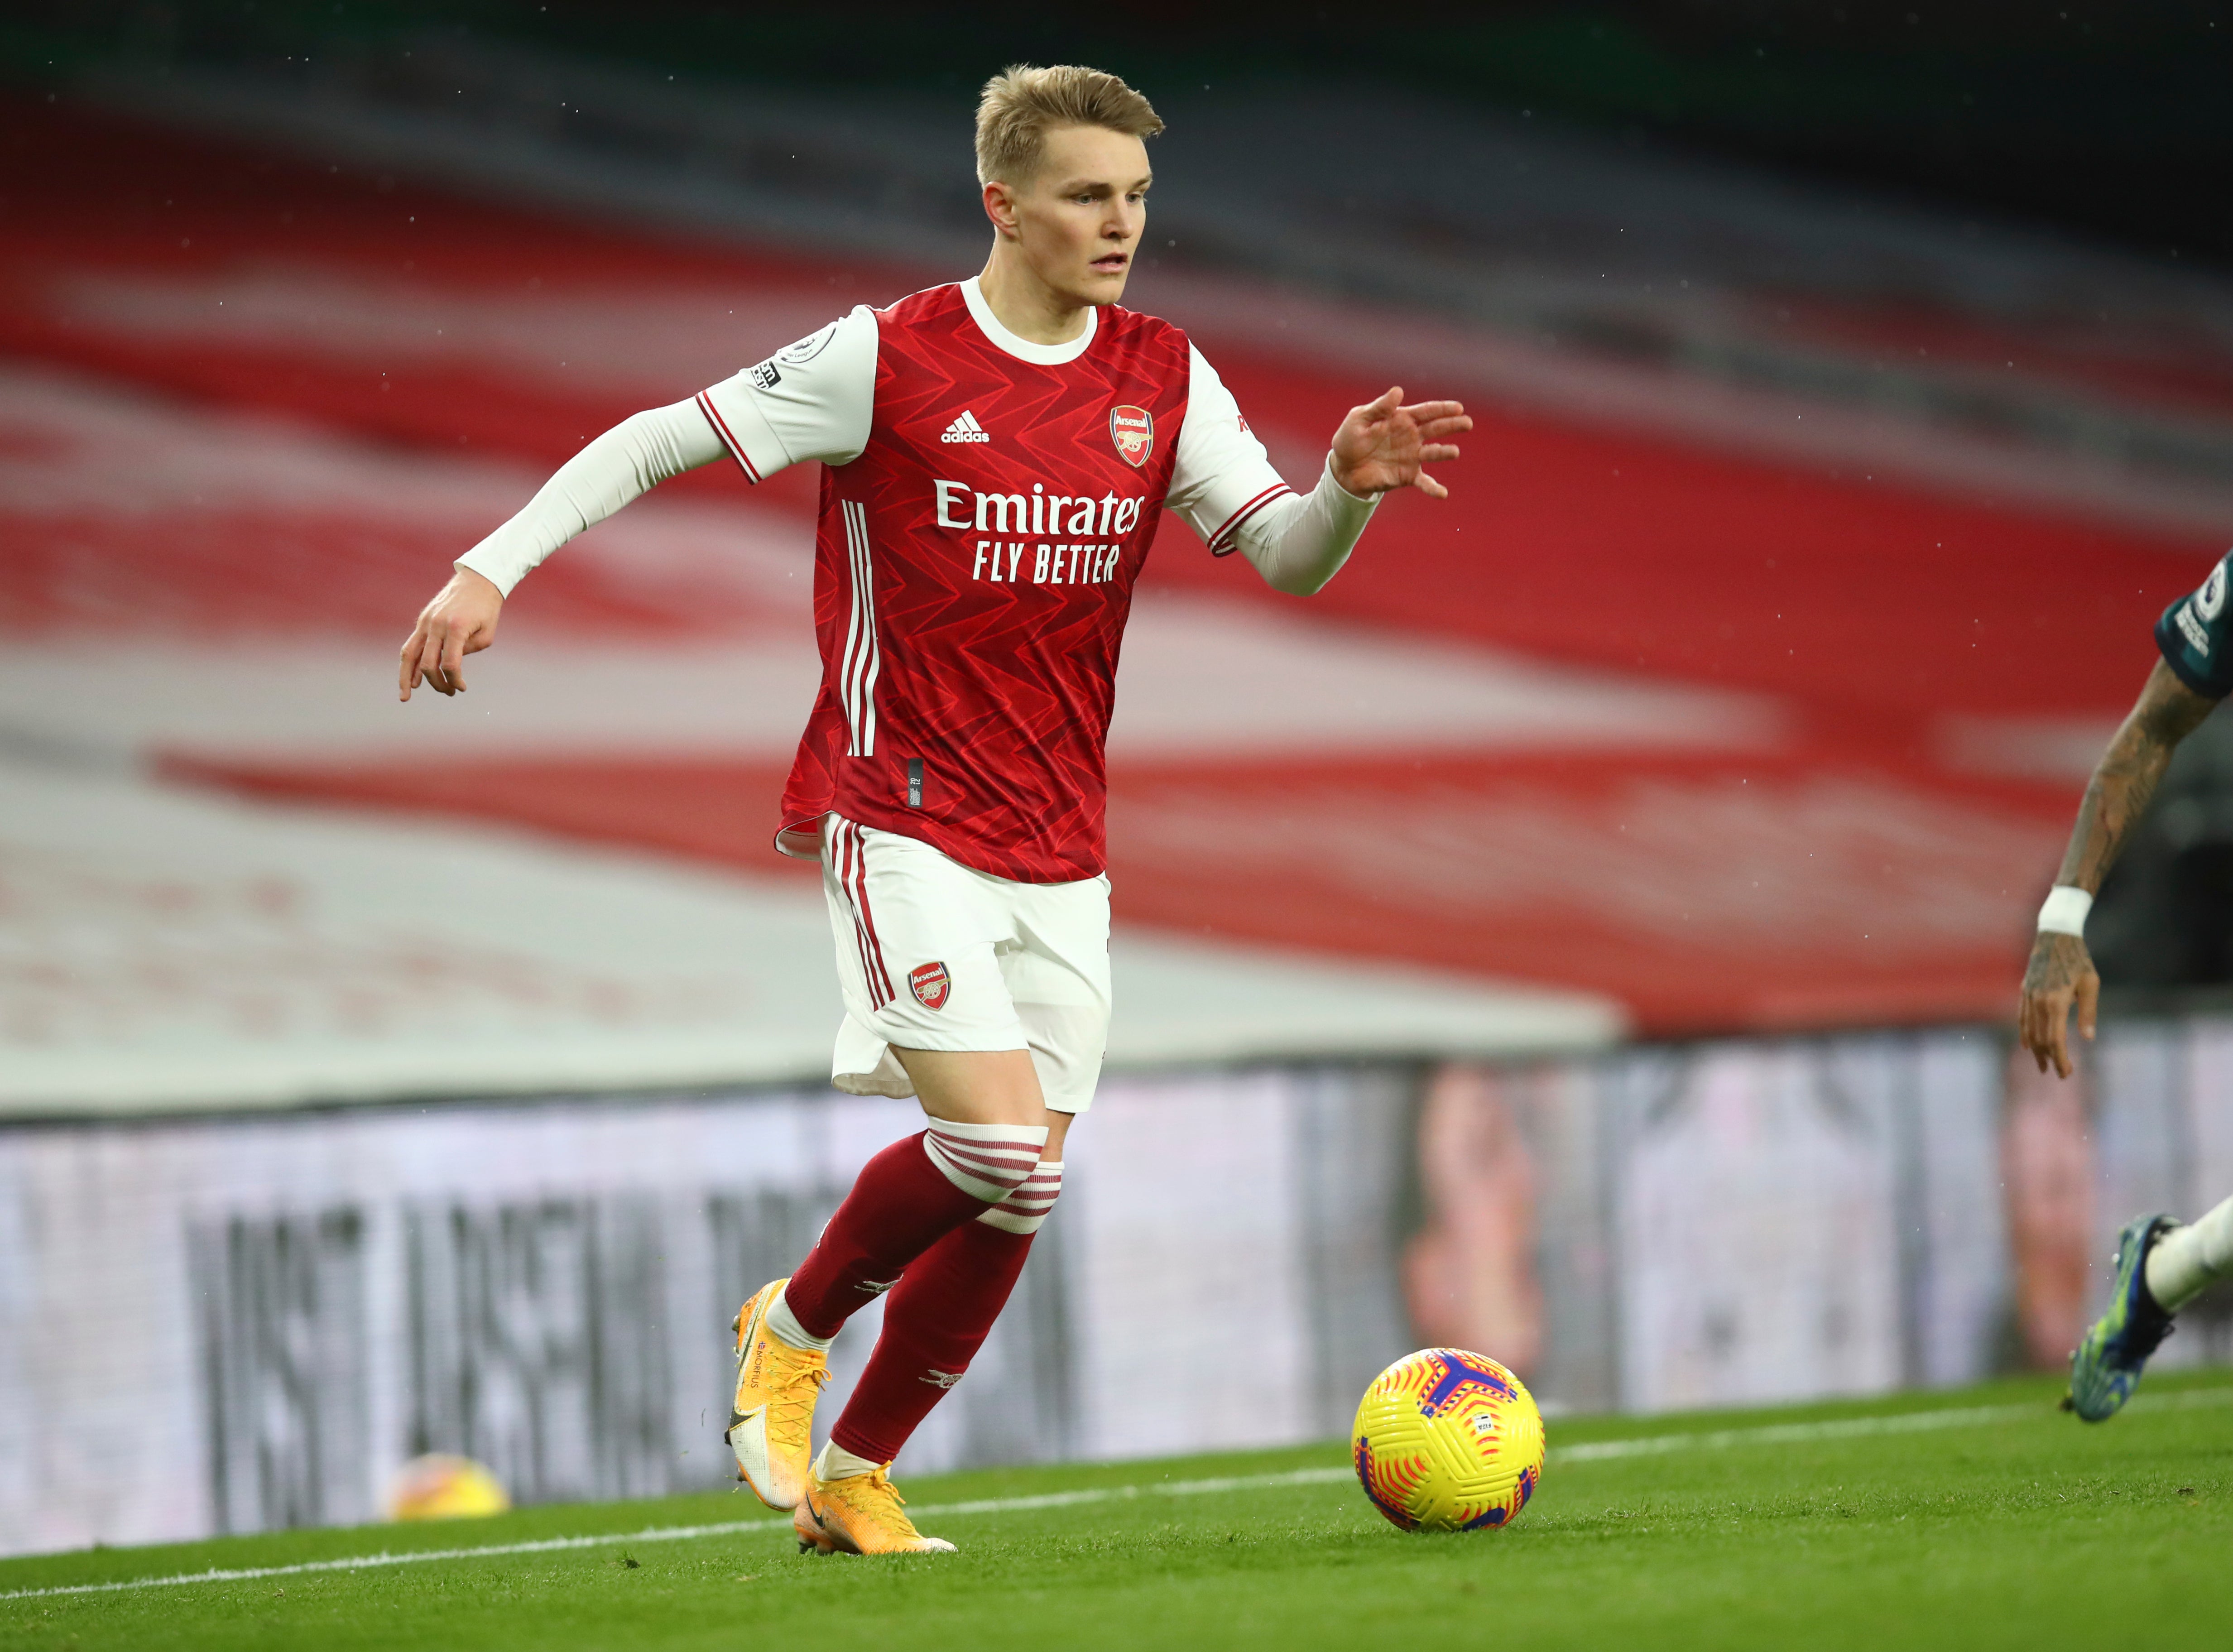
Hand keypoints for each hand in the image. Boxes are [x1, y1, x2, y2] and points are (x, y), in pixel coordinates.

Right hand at [399, 567, 503, 700]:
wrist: (477, 579)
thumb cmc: (487, 608)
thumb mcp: (487, 633)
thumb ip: (469, 651)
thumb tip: (448, 664)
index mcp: (456, 628)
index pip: (450, 664)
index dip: (454, 680)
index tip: (462, 687)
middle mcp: (437, 625)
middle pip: (427, 663)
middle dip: (436, 683)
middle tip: (448, 692)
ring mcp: (426, 622)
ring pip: (409, 654)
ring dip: (406, 677)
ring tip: (405, 696)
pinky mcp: (423, 620)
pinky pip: (411, 644)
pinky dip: (409, 662)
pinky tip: (409, 677)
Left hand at [1328, 387, 1470, 499]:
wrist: (1343, 468)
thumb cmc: (1350, 439)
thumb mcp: (1359, 419)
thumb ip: (1379, 407)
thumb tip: (1399, 391)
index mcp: (1402, 419)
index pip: (1426, 411)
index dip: (1442, 409)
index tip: (1458, 408)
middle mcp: (1411, 437)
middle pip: (1436, 429)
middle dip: (1452, 425)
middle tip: (1467, 423)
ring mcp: (1411, 456)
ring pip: (1433, 453)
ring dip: (1444, 453)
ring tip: (1454, 452)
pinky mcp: (1407, 476)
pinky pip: (1423, 482)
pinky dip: (1433, 488)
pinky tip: (1443, 494)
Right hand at [2018, 930, 2098, 1078]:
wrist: (2055, 936)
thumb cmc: (2079, 960)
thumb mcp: (2091, 984)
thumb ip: (2088, 1011)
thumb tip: (2088, 1038)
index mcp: (2056, 1002)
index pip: (2055, 1040)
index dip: (2060, 1059)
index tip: (2066, 1073)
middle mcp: (2038, 1002)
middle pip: (2040, 1039)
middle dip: (2049, 1058)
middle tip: (2058, 1073)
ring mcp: (2028, 997)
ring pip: (2029, 1031)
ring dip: (2036, 1050)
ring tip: (2043, 1064)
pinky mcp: (2024, 991)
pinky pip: (2021, 1018)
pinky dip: (2024, 1034)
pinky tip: (2028, 1044)